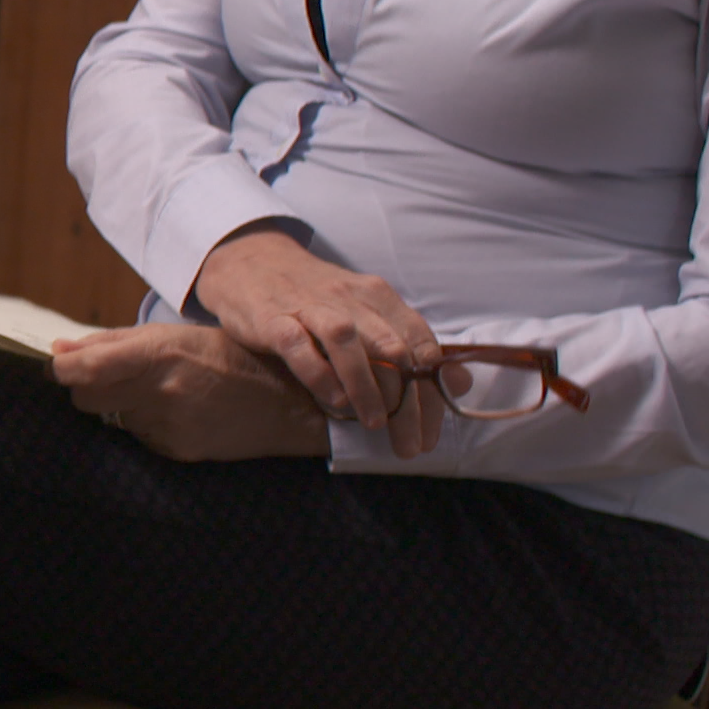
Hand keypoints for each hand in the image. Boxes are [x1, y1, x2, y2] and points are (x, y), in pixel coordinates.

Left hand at [50, 324, 333, 459]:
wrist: (287, 403)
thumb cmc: (230, 357)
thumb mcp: (176, 334)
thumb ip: (113, 343)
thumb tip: (61, 349)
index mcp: (157, 354)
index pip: (83, 369)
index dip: (60, 369)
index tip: (58, 366)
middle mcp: (159, 392)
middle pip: (86, 399)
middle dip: (84, 389)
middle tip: (106, 378)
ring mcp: (168, 426)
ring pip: (113, 419)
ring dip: (120, 406)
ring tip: (158, 391)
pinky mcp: (177, 450)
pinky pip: (140, 437)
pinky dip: (145, 424)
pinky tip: (176, 411)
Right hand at [189, 227, 462, 456]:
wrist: (250, 263)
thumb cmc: (314, 297)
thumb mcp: (367, 313)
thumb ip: (408, 345)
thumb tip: (458, 382)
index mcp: (378, 297)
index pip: (420, 345)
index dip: (432, 392)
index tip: (430, 432)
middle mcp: (350, 298)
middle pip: (392, 349)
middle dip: (407, 402)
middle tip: (409, 444)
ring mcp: (310, 306)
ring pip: (347, 342)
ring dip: (367, 387)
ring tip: (374, 424)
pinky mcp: (272, 318)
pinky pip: (298, 345)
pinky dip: (319, 374)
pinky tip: (332, 400)